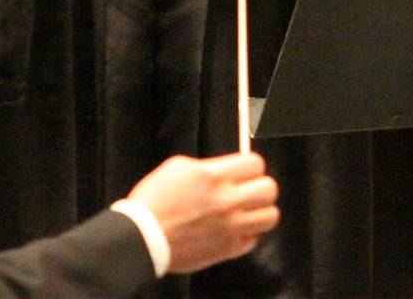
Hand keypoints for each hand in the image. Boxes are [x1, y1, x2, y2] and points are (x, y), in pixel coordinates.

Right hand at [126, 152, 280, 273]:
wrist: (142, 237)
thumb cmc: (154, 200)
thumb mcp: (176, 168)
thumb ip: (207, 167)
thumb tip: (224, 170)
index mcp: (214, 176)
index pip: (255, 163)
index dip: (251, 166)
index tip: (245, 171)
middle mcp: (227, 201)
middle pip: (269, 189)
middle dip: (261, 186)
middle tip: (249, 190)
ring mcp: (230, 227)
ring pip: (270, 216)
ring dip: (261, 212)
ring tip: (248, 212)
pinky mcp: (227, 249)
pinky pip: (253, 240)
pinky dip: (247, 235)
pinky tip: (234, 230)